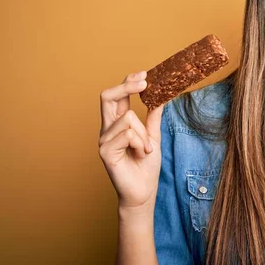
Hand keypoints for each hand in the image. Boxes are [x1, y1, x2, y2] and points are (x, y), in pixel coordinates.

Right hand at [98, 70, 163, 209]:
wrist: (144, 191)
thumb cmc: (146, 165)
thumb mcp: (153, 136)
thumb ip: (153, 117)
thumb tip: (160, 96)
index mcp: (117, 123)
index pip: (117, 96)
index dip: (127, 82)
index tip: (144, 74)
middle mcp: (107, 129)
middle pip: (107, 97)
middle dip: (126, 86)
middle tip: (145, 82)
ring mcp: (104, 140)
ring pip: (127, 118)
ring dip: (144, 134)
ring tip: (145, 149)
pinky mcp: (105, 151)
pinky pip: (127, 134)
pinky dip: (140, 144)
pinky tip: (140, 154)